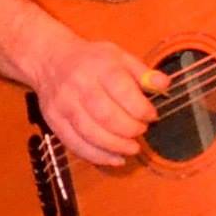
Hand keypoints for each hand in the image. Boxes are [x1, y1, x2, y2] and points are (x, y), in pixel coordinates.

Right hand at [29, 34, 167, 167]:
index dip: (141, 109)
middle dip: (130, 129)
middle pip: (106, 116)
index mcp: (100, 67)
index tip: (152, 116)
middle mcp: (79, 86)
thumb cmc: (93, 60)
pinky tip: (114, 159)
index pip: (122, 91)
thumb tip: (164, 85)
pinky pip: (74, 144)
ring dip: (115, 146)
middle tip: (142, 131)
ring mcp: (64, 105)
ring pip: (90, 133)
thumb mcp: (120, 56)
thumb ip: (143, 72)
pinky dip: (97, 156)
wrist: (51, 61)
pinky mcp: (54, 121)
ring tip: (132, 148)